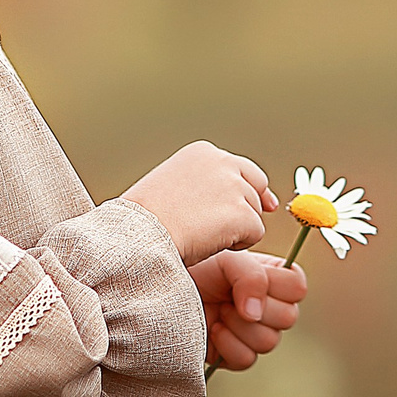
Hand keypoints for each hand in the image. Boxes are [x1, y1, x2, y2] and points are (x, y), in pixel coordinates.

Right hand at [119, 141, 272, 266]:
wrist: (140, 233)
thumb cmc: (149, 216)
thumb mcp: (174, 183)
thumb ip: (205, 182)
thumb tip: (242, 196)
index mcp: (203, 152)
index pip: (240, 168)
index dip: (242, 190)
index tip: (236, 207)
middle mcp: (222, 162)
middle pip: (256, 186)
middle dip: (247, 206)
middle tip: (228, 227)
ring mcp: (234, 187)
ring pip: (255, 213)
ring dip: (237, 228)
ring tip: (203, 234)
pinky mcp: (242, 214)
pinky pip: (256, 233)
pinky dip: (240, 244)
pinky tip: (212, 244)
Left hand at [193, 251, 306, 371]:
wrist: (165, 292)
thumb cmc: (197, 270)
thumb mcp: (227, 261)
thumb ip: (251, 276)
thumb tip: (255, 313)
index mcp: (271, 278)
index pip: (298, 287)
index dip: (278, 286)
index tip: (252, 279)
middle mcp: (266, 306)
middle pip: (288, 318)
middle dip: (257, 307)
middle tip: (229, 296)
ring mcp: (251, 332)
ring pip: (268, 341)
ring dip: (239, 325)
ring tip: (219, 310)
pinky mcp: (233, 354)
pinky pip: (246, 359)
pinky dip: (227, 344)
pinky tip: (213, 328)